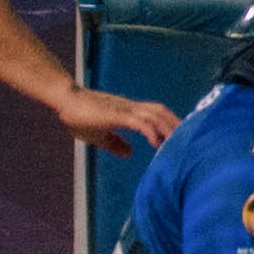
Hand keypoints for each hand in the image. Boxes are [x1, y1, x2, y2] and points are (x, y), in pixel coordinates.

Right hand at [45, 84, 169, 154]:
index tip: (178, 138)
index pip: (156, 113)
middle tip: (188, 140)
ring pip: (155, 115)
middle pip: (161, 111)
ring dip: (168, 129)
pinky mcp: (117, 114)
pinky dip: (152, 132)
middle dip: (175, 124)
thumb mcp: (99, 135)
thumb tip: (129, 153)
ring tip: (177, 144)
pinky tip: (157, 143)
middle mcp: (130, 107)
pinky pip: (140, 122)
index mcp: (128, 111)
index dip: (169, 123)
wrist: (65, 100)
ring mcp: (124, 109)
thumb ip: (115, 143)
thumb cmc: (78, 116)